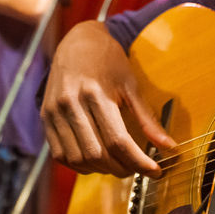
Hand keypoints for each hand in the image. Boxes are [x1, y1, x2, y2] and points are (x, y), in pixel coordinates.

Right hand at [41, 20, 175, 176]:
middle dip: (122, 169)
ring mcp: (54, 112)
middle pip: (97, 154)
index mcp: (95, 93)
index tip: (155, 172)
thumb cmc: (108, 60)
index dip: (138, 162)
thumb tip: (168, 146)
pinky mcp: (46, 117)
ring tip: (118, 165)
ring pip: (78, 158)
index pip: (118, 141)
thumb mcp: (131, 84)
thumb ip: (147, 118)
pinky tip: (95, 161)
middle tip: (137, 169)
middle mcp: (71, 103)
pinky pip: (60, 154)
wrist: (77, 41)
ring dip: (101, 170)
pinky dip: (80, 165)